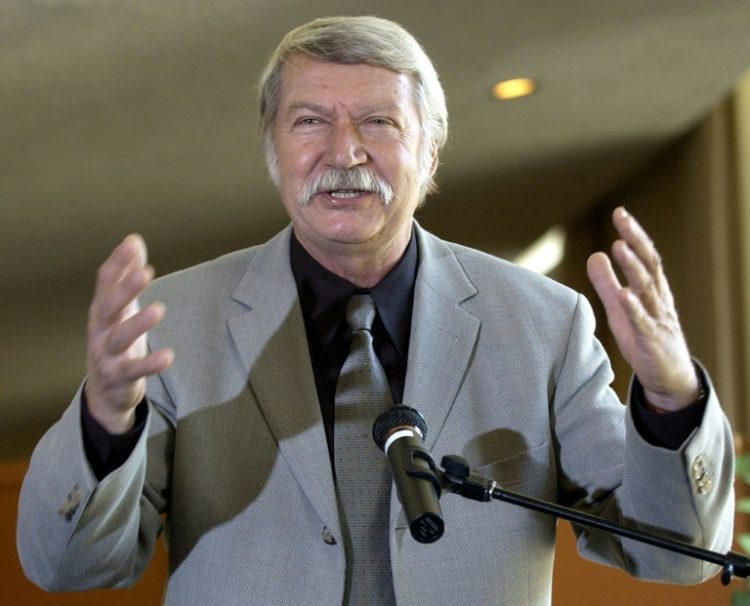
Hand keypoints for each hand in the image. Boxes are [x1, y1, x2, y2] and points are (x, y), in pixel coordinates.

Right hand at [84, 235, 173, 432]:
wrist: (106, 389)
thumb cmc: (116, 337)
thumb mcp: (121, 306)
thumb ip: (127, 274)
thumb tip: (133, 240)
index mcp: (102, 309)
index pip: (104, 282)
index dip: (117, 263)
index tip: (132, 245)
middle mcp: (100, 329)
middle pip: (108, 306)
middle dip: (124, 289)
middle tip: (145, 272)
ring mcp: (107, 354)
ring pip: (119, 338)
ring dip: (137, 324)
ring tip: (158, 309)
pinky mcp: (120, 376)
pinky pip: (134, 369)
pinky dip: (150, 364)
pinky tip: (168, 356)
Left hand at [586, 207, 698, 411]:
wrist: (668, 378)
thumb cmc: (644, 339)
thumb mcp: (620, 308)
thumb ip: (606, 283)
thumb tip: (595, 254)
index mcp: (652, 290)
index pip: (645, 257)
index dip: (634, 234)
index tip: (620, 213)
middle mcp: (658, 300)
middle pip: (649, 265)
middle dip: (636, 241)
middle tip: (622, 219)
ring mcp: (657, 320)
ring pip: (648, 290)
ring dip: (633, 268)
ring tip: (619, 247)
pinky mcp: (652, 341)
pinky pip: (644, 323)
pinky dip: (634, 308)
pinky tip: (624, 294)